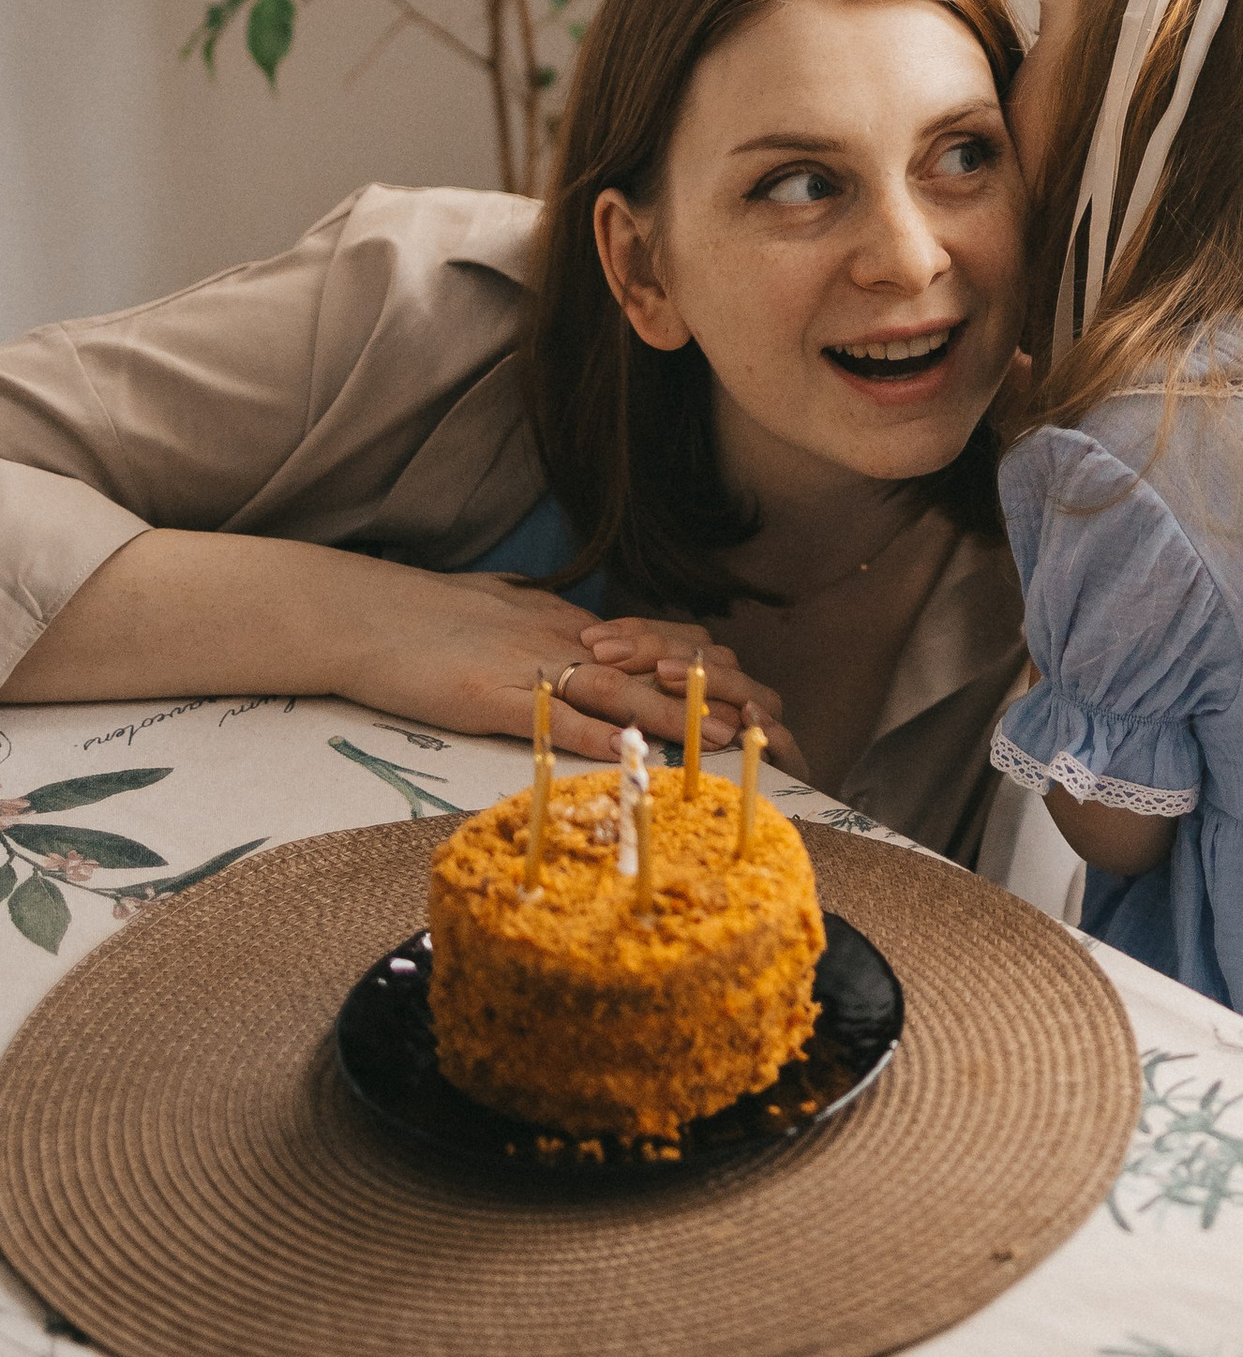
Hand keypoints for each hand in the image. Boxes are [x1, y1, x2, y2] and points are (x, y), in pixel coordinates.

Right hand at [346, 574, 786, 764]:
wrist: (360, 612)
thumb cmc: (421, 614)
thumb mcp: (494, 603)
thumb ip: (536, 614)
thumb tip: (565, 625)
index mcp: (562, 622)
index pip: (651, 641)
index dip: (701, 667)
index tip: (744, 690)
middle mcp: (558, 640)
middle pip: (652, 666)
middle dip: (715, 696)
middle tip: (766, 723)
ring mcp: (527, 667)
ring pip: (620, 691)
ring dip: (679, 717)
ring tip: (727, 739)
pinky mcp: (490, 697)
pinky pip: (555, 718)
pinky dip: (600, 736)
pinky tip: (637, 754)